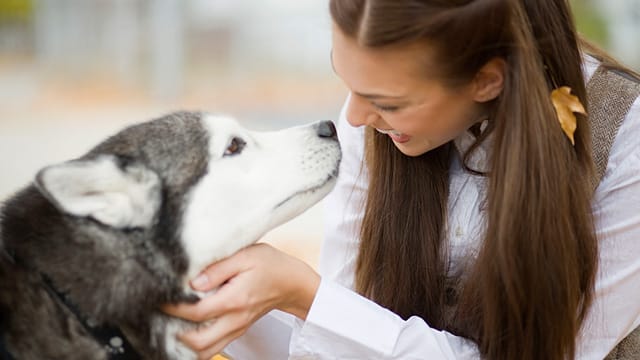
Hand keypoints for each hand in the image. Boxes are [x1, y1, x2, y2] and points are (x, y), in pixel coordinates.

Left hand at [162, 243, 320, 359]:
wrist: (291, 282)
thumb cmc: (269, 264)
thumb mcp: (245, 255)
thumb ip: (218, 268)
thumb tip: (193, 282)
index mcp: (235, 299)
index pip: (196, 311)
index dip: (173, 308)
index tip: (158, 298)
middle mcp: (235, 319)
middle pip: (198, 342)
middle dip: (174, 333)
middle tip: (160, 317)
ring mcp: (237, 328)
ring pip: (206, 351)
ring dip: (185, 345)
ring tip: (170, 327)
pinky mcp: (237, 331)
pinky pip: (214, 348)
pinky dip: (197, 346)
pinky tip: (186, 332)